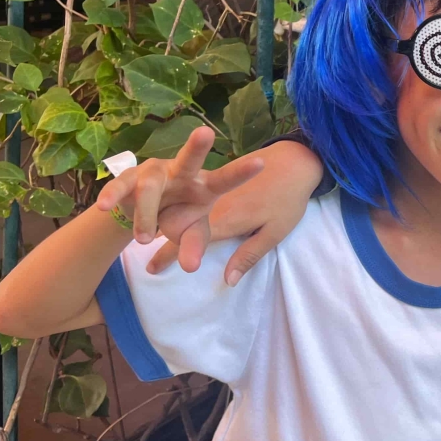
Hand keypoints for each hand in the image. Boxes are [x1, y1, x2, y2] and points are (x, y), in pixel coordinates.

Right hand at [95, 127, 262, 269]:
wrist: (144, 211)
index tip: (261, 163)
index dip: (241, 172)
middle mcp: (180, 172)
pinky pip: (120, 186)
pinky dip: (112, 195)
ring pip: (150, 186)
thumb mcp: (191, 231)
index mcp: (204, 185)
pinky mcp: (128, 179)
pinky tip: (104, 206)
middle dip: (196, 147)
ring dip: (147, 214)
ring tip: (145, 240)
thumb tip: (191, 268)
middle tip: (205, 132)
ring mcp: (154, 172)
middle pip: (189, 159)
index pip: (225, 180)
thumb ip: (194, 245)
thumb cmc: (178, 215)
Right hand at [146, 139, 322, 284]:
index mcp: (223, 220)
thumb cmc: (288, 199)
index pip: (188, 242)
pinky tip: (154, 203)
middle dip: (159, 237)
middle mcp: (209, 201)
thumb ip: (249, 255)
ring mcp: (208, 183)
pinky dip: (166, 198)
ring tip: (146, 232)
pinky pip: (182, 187)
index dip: (168, 255)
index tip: (151, 268)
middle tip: (145, 252)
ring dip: (156, 216)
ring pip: (173, 203)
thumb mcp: (274, 232)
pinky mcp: (214, 172)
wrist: (296, 158)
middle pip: (175, 222)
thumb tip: (228, 281)